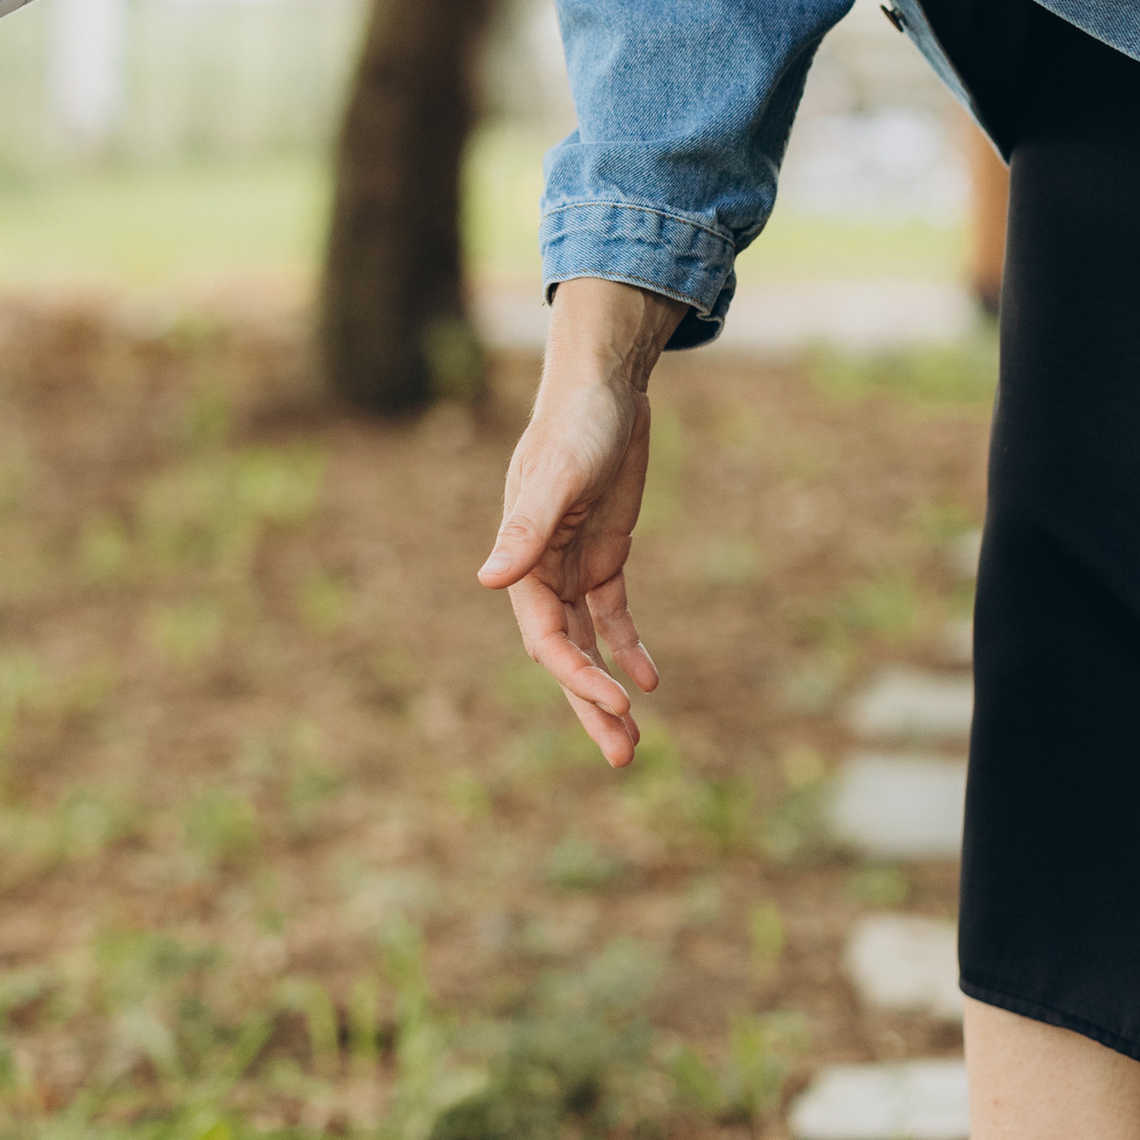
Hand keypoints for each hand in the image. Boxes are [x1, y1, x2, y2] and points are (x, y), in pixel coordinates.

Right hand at [480, 279, 679, 765]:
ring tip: (634, 739)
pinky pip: (613, 613)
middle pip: (564, 652)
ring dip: (606, 686)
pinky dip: (628, 646)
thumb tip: (487, 581)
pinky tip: (652, 679)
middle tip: (622, 755)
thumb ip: (526, 528)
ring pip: (587, 642)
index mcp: (524, 557)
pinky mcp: (604, 553)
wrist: (605, 383)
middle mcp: (542, 569)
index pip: (545, 635)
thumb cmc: (576, 423)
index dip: (576, 676)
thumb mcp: (557, 475)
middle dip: (589, 704)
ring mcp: (573, 563)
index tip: (617, 704)